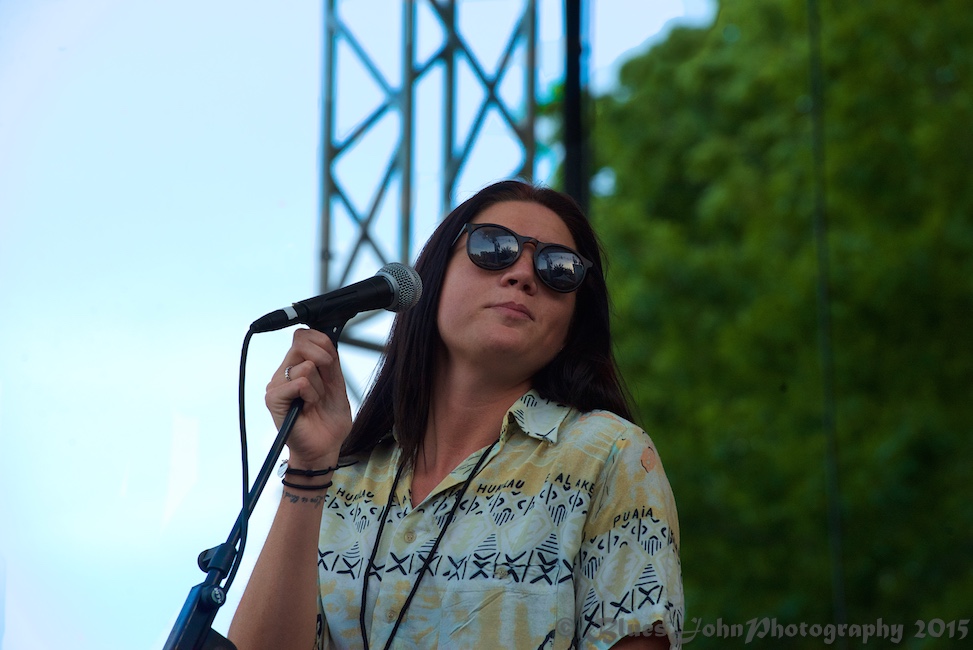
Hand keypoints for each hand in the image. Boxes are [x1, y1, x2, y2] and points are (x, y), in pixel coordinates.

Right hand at [265, 328, 352, 466]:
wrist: (324, 447)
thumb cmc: (329, 420)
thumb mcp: (336, 385)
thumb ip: (331, 362)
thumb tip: (324, 338)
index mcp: (298, 366)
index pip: (304, 335)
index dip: (322, 344)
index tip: (330, 365)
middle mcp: (284, 372)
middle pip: (302, 342)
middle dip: (325, 362)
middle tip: (325, 386)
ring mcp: (276, 384)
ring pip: (306, 366)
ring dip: (320, 387)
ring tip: (315, 402)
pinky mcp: (273, 398)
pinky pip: (299, 382)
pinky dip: (312, 395)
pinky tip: (308, 407)